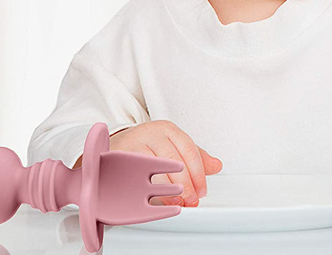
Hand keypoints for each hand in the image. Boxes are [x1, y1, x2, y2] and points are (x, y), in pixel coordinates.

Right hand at [108, 120, 222, 206]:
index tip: (202, 190)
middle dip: (186, 184)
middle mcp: (152, 133)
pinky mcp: (121, 156)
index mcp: (168, 129)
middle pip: (175, 160)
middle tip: (191, 200)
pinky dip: (149, 189)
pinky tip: (156, 199)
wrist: (114, 145)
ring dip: (169, 189)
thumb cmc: (147, 146)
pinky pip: (138, 175)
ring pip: (157, 168)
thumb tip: (217, 165)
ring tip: (177, 202)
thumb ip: (194, 156)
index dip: (198, 173)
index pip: (189, 150)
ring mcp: (135, 143)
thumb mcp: (172, 146)